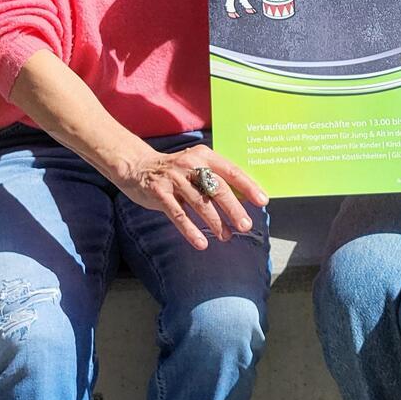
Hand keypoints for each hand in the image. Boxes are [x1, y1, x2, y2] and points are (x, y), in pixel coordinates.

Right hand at [117, 143, 268, 249]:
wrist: (138, 166)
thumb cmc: (175, 170)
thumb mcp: (196, 166)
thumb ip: (216, 178)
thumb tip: (244, 199)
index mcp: (204, 156)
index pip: (231, 171)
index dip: (248, 186)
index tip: (262, 201)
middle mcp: (190, 165)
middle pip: (217, 188)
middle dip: (234, 208)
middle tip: (246, 225)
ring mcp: (174, 179)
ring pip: (199, 203)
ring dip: (215, 222)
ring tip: (226, 236)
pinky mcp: (159, 193)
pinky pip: (178, 215)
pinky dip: (190, 230)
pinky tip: (202, 243)